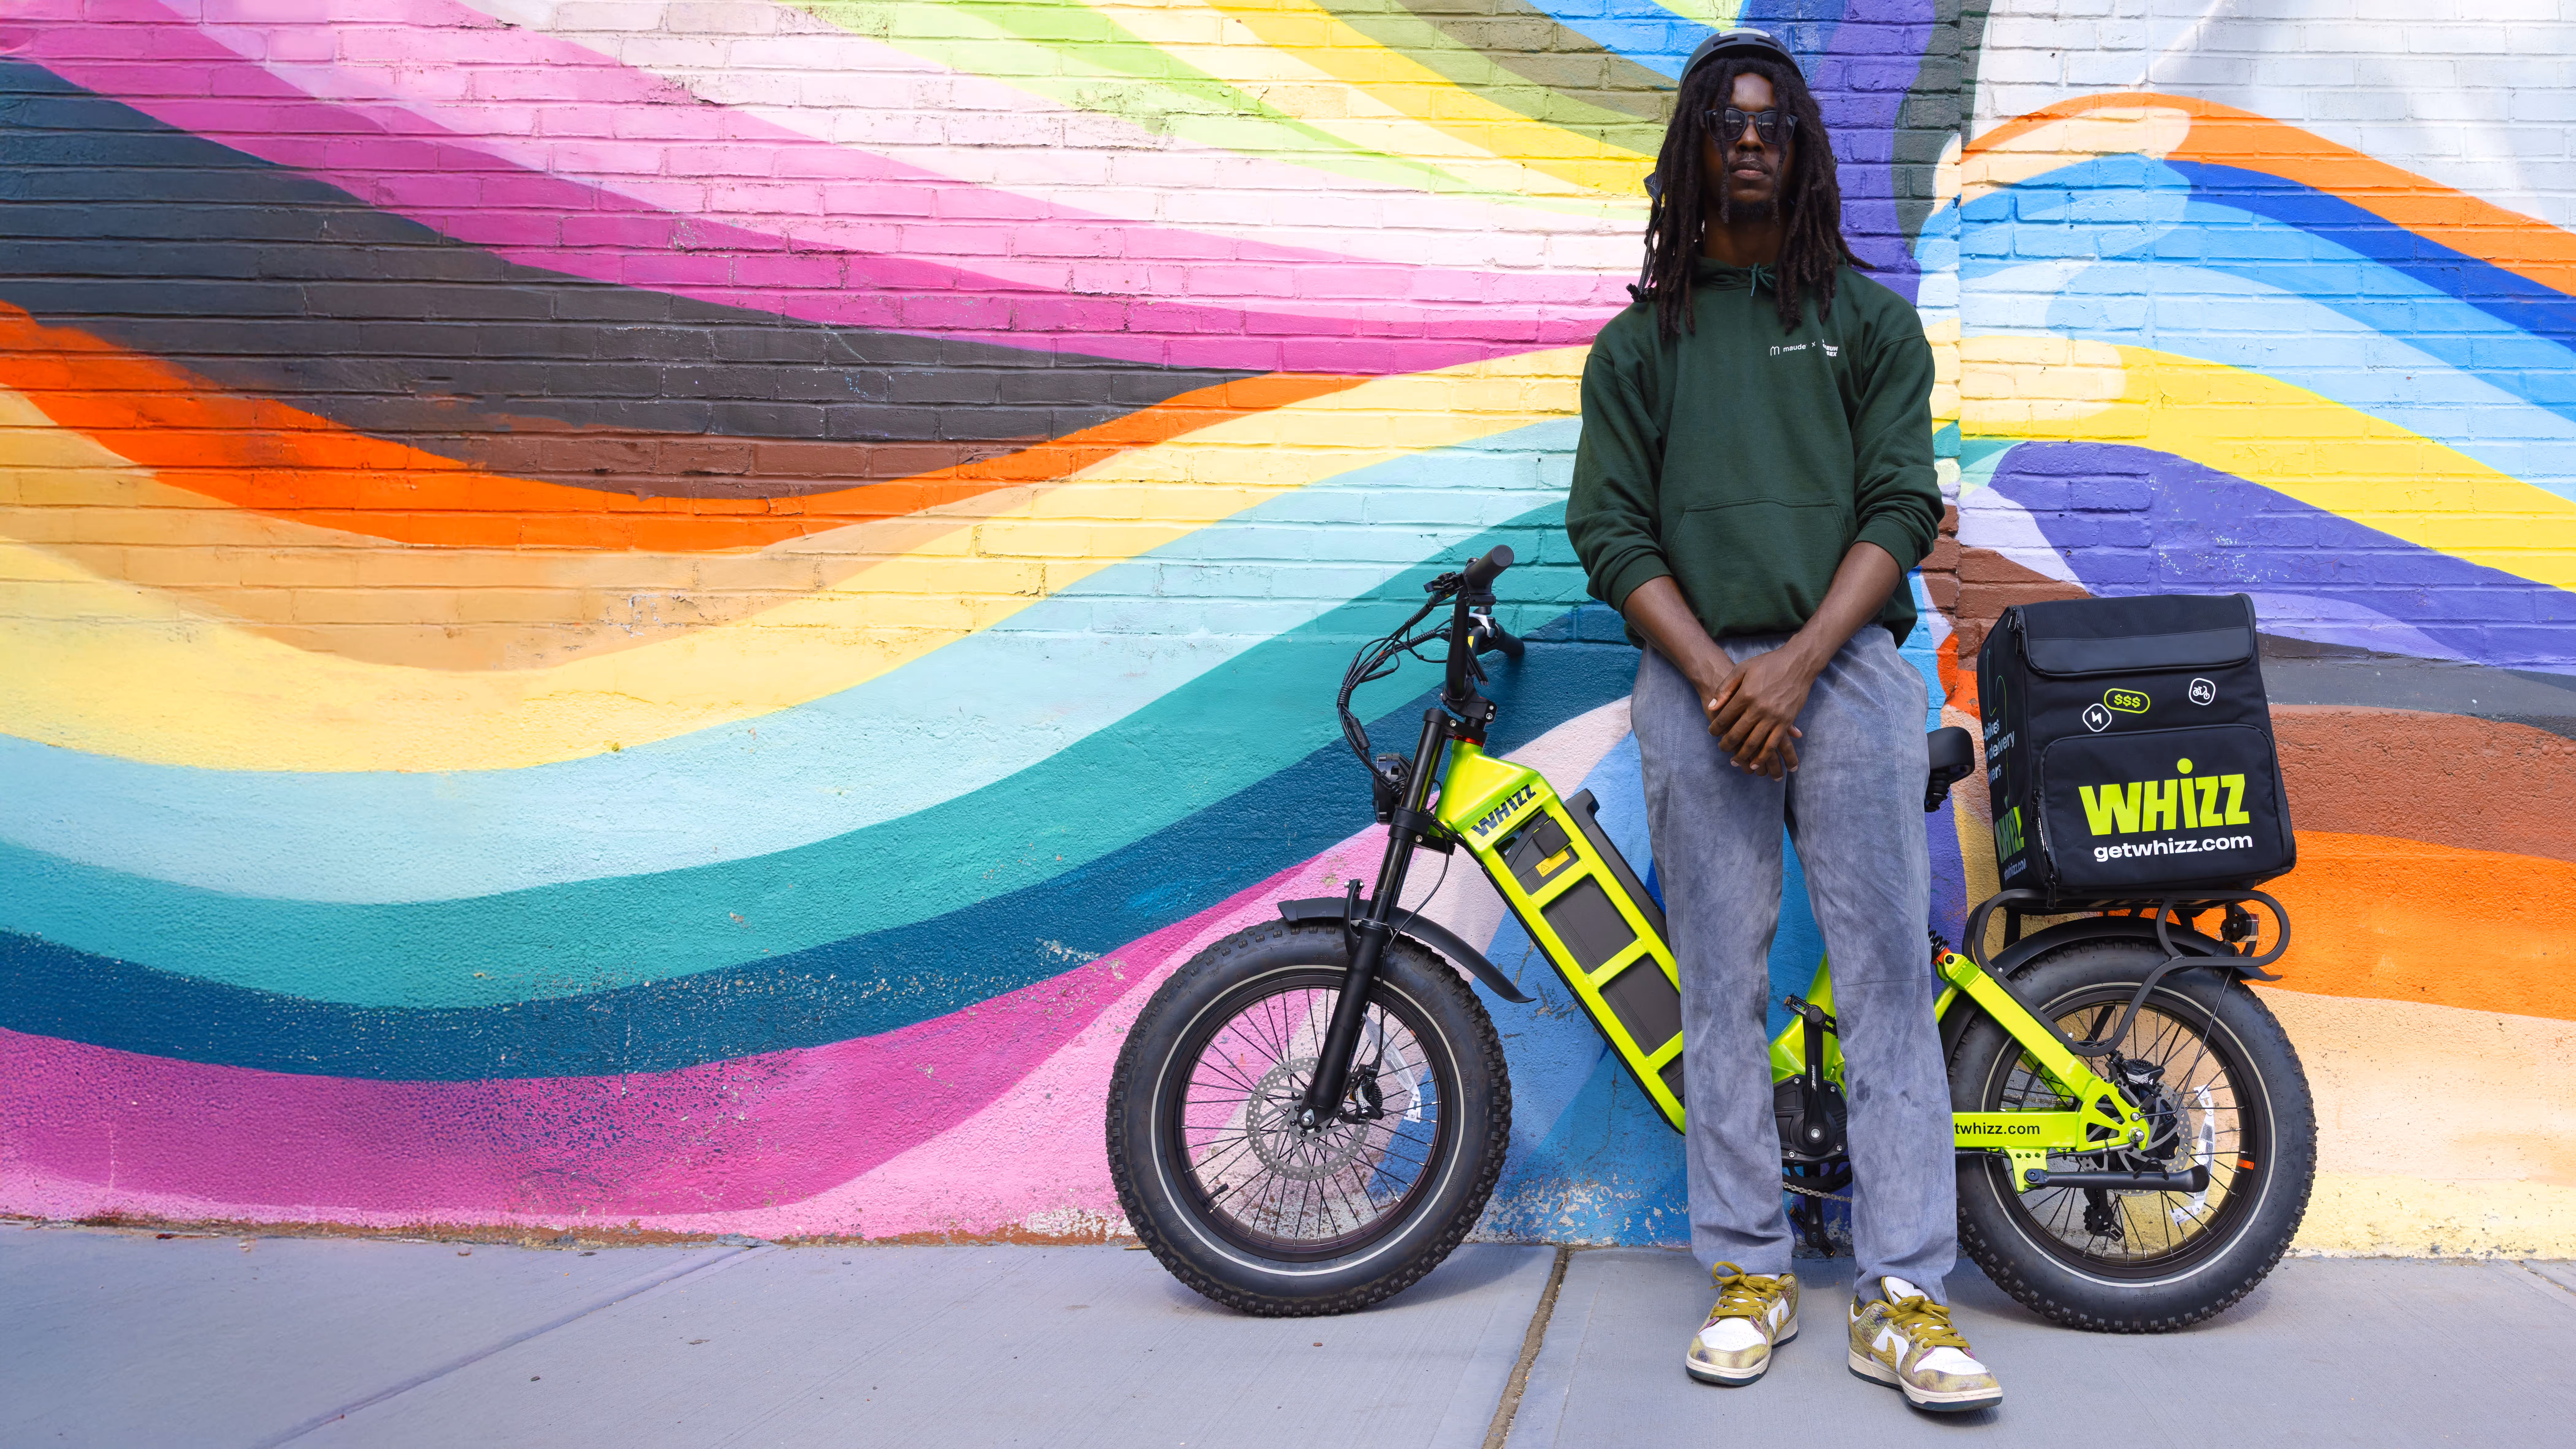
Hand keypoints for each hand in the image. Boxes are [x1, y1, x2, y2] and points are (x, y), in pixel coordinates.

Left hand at [1705, 646, 1816, 777]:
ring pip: (1754, 743)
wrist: (1798, 663)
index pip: (1725, 717)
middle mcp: (1759, 708)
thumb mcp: (1742, 669)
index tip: (1712, 733)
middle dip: (1726, 744)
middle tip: (1721, 749)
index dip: (1715, 728)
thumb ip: (1725, 688)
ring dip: (1742, 755)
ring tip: (1734, 761)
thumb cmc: (1768, 664)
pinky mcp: (1786, 722)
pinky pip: (1773, 744)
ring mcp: (1774, 717)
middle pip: (1737, 733)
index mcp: (1745, 695)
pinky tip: (1755, 764)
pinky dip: (1763, 757)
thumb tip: (1712, 707)